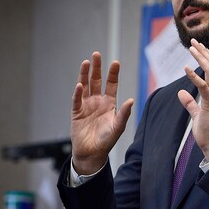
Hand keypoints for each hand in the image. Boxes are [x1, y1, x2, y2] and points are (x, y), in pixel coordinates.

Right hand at [70, 52, 133, 174]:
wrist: (92, 153)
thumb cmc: (107, 140)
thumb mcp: (118, 126)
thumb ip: (124, 113)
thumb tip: (131, 100)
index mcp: (109, 103)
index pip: (111, 84)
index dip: (112, 73)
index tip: (115, 62)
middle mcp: (97, 101)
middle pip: (97, 81)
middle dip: (97, 68)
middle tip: (97, 54)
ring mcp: (86, 105)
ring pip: (86, 86)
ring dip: (85, 74)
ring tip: (86, 62)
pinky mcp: (76, 112)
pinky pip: (77, 99)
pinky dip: (78, 92)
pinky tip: (80, 84)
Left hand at [177, 39, 208, 160]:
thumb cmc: (207, 131)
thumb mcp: (197, 114)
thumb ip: (190, 103)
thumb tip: (181, 93)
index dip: (206, 57)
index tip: (199, 47)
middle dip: (203, 52)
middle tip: (194, 41)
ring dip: (201, 58)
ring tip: (192, 48)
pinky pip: (202, 87)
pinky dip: (194, 76)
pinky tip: (186, 68)